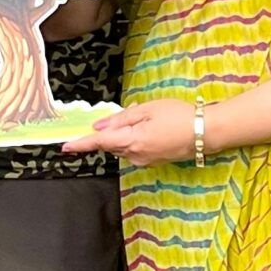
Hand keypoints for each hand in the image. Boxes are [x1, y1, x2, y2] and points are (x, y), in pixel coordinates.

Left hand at [63, 98, 194, 164]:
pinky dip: (133, 139)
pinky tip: (149, 128)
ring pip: (123, 147)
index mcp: (132, 141)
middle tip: (122, 115)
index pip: (100, 143)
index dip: (81, 144)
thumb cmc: (179, 116)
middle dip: (108, 133)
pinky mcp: (153, 161)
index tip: (64, 147)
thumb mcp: (148, 109)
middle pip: (111, 145)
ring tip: (145, 118)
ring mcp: (145, 161)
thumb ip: (121, 119)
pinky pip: (134, 150)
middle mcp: (135, 156)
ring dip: (123, 135)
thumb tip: (99, 127)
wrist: (205, 133)